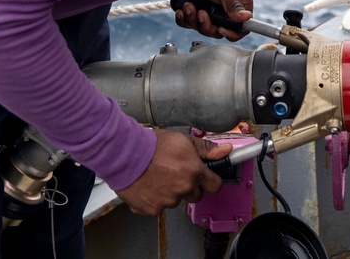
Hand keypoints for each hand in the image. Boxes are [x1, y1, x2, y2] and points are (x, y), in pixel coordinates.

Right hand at [115, 129, 231, 215]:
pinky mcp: (151, 209)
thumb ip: (206, 148)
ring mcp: (167, 202)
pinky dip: (153, 199)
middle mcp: (183, 189)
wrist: (124, 153)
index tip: (206, 177)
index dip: (211, 180)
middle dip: (189, 186)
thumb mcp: (182, 140)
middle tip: (176, 173)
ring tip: (157, 176)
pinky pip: (157, 207)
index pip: (215, 185)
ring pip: (175, 201)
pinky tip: (148, 184)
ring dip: (170, 192)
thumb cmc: (151, 145)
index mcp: (194, 172)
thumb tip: (225, 151)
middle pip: (196, 195)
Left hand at [175, 0, 252, 40]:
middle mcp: (227, 13)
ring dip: (193, 20)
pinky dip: (184, 19)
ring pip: (203, 29)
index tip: (220, 29)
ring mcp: (212, 14)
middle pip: (219, 32)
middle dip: (206, 25)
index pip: (241, 28)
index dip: (232, 34)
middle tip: (200, 13)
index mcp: (240, 6)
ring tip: (188, 6)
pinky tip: (181, 10)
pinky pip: (191, 24)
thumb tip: (246, 18)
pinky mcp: (198, 12)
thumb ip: (233, 4)